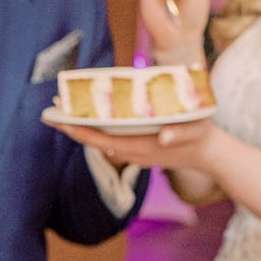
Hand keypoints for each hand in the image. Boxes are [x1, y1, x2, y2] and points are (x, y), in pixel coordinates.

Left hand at [44, 114, 220, 172]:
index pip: (99, 139)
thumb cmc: (201, 138)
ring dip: (81, 124)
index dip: (77, 130)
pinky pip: (110, 137)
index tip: (58, 119)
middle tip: (50, 106)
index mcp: (138, 146)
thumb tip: (163, 136)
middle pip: (93, 138)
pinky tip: (89, 113)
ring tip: (64, 106)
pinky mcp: (137, 146)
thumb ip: (179, 134)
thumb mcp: (194, 132)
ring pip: (99, 138)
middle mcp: (130, 150)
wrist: (209, 154)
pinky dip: (96, 126)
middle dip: (71, 124)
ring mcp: (132, 149)